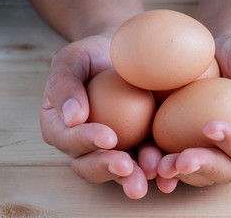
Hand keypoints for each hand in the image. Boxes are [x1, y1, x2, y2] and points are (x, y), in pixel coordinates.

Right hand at [40, 34, 161, 198]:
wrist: (124, 57)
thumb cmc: (94, 55)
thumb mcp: (73, 59)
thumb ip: (64, 84)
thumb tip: (72, 117)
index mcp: (62, 128)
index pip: (69, 140)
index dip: (85, 142)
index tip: (108, 137)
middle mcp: (85, 145)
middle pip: (90, 166)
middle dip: (108, 169)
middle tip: (126, 167)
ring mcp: (114, 149)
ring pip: (119, 171)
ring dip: (134, 176)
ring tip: (150, 173)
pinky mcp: (138, 147)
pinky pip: (146, 162)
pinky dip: (157, 168)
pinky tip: (168, 170)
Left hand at [156, 35, 230, 191]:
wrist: (215, 55)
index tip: (209, 127)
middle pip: (227, 170)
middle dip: (203, 167)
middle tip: (180, 161)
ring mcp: (213, 151)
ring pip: (200, 173)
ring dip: (180, 173)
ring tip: (161, 167)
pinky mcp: (189, 147)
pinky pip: (178, 163)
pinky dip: (163, 165)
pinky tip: (149, 164)